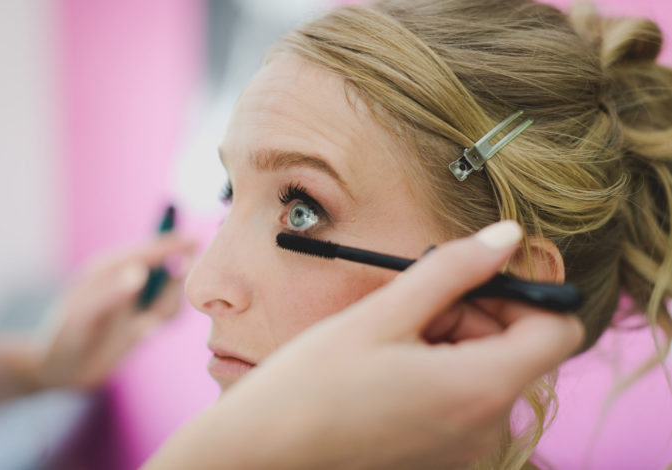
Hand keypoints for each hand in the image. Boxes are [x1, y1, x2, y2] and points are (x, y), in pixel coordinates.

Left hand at [33, 234, 196, 389]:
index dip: (173, 243)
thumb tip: (141, 271)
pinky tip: (142, 332)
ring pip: (171, 294)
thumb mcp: (83, 316)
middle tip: (157, 307)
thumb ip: (112, 294)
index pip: (149, 249)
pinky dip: (162, 321)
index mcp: (111, 268)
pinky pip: (166, 314)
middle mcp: (127, 280)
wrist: (60, 372)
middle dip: (172, 286)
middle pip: (168, 269)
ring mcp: (136, 300)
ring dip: (166, 307)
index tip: (196, 239)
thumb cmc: (64, 339)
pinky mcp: (143, 320)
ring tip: (142, 326)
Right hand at [145, 222, 582, 469]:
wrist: (264, 452)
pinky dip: (440, 372)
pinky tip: (389, 368)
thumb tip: (507, 236)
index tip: (474, 282)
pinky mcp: (444, 458)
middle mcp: (485, 429)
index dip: (524, 295)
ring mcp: (466, 450)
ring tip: (389, 340)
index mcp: (479, 390)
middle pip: (517, 349)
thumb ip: (454, 270)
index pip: (558, 330)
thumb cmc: (313, 384)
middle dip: (473, 316)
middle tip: (411, 308)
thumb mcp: (384, 314)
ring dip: (450, 341)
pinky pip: (466, 400)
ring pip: (487, 371)